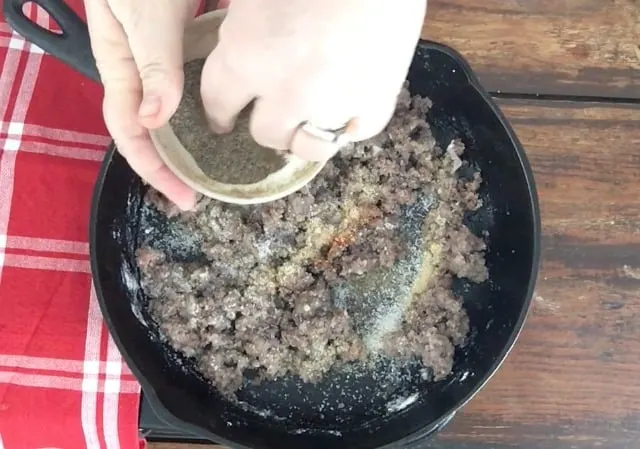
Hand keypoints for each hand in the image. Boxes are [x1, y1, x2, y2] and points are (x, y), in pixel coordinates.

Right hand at [84, 0, 199, 209]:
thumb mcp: (145, 16)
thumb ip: (153, 63)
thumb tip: (155, 122)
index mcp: (120, 68)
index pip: (131, 133)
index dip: (155, 170)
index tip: (186, 198)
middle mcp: (138, 70)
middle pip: (149, 130)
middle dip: (171, 166)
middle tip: (201, 192)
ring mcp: (158, 58)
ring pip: (169, 112)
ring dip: (188, 143)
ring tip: (216, 166)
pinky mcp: (179, 44)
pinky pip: (188, 87)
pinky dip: (203, 110)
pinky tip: (226, 120)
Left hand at [201, 0, 426, 160]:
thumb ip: (241, 24)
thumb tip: (241, 38)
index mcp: (246, 56)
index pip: (220, 103)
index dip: (220, 114)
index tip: (224, 121)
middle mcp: (286, 92)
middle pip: (267, 133)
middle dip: (266, 126)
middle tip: (273, 117)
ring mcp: (334, 103)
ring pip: (311, 146)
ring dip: (306, 136)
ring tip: (312, 121)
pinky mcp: (377, 101)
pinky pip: (358, 132)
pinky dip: (352, 125)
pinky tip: (350, 112)